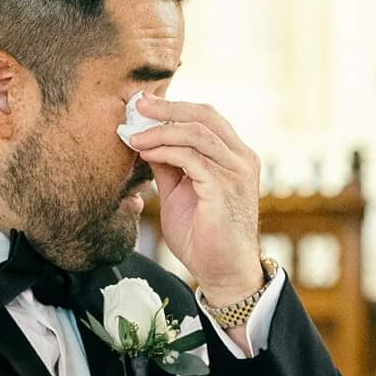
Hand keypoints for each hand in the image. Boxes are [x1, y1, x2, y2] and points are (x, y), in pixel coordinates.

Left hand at [125, 93, 263, 302]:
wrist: (222, 271)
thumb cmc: (202, 235)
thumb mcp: (179, 192)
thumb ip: (167, 165)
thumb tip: (145, 140)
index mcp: (234, 155)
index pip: (206, 117)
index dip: (174, 106)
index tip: (142, 104)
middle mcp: (241, 158)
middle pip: (204, 115)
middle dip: (167, 107)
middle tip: (136, 105)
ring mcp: (236, 172)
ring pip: (197, 133)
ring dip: (160, 130)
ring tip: (134, 136)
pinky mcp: (225, 188)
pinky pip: (192, 158)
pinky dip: (165, 151)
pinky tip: (145, 153)